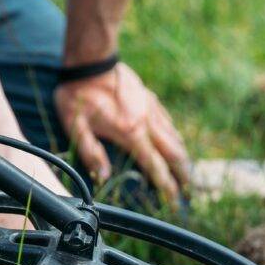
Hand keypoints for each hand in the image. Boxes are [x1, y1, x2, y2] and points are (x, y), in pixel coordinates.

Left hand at [54, 63, 188, 201]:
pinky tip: (177, 144)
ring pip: (175, 139)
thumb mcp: (76, 127)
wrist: (91, 61)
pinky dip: (176, 138)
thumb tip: (104, 177)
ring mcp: (151, 110)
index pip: (155, 167)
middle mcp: (146, 124)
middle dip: (183, 176)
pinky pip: (169, 123)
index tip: (175, 202)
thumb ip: (91, 153)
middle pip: (174, 154)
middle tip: (189, 192)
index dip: (167, 187)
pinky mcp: (150, 100)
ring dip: (183, 158)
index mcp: (130, 134)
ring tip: (188, 173)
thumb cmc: (79, 95)